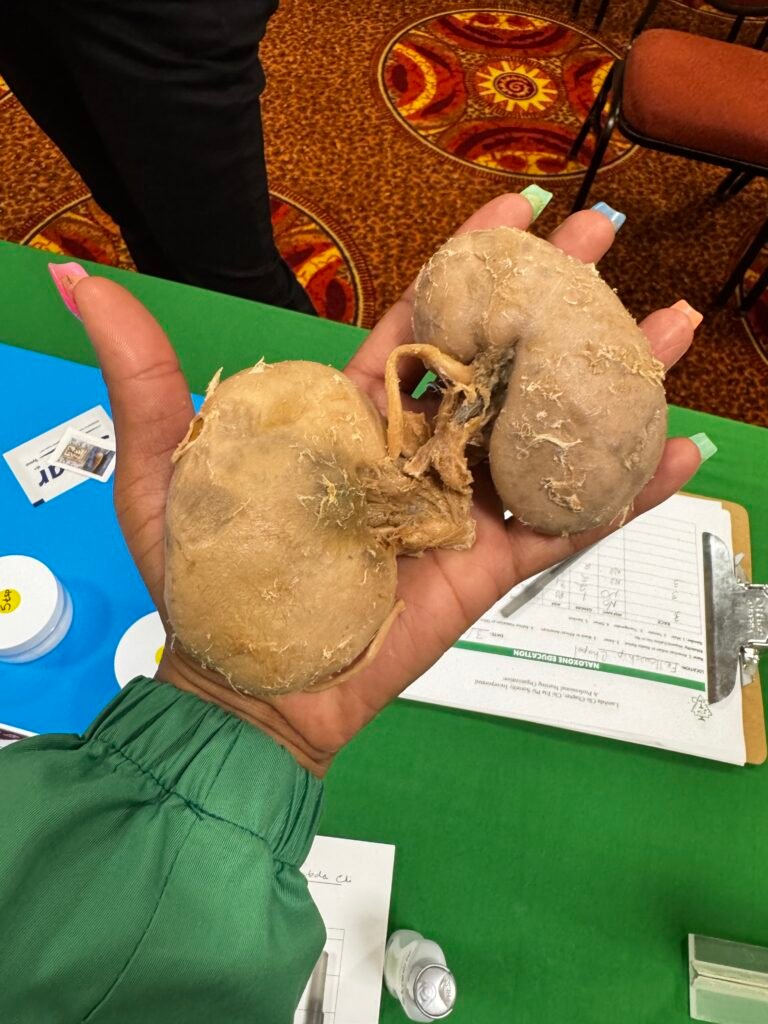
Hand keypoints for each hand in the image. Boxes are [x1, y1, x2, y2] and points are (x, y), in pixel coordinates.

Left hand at [73, 193, 700, 775]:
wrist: (247, 683)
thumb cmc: (205, 578)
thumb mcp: (164, 464)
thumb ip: (144, 372)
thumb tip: (78, 279)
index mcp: (352, 415)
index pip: (422, 321)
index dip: (467, 263)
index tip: (513, 212)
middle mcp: (416, 451)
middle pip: (500, 360)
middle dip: (556, 298)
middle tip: (608, 237)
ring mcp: (460, 506)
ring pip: (546, 430)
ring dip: (611, 380)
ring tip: (671, 324)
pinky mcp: (487, 565)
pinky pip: (566, 521)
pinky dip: (622, 492)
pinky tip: (678, 450)